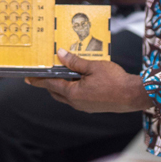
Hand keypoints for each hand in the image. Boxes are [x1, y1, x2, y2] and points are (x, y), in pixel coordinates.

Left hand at [25, 48, 151, 113]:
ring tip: (62, 72)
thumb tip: (60, 54)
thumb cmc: (114, 80)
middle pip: (56, 92)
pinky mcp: (92, 107)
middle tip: (44, 72)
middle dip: (49, 83)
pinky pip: (76, 98)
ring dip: (62, 85)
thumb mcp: (93, 66)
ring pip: (66, 96)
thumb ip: (75, 62)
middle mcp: (77, 102)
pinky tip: (78, 78)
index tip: (28, 78)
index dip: (38, 80)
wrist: (133, 95)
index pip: (51, 85)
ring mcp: (84, 106)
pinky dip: (72, 89)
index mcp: (74, 93)